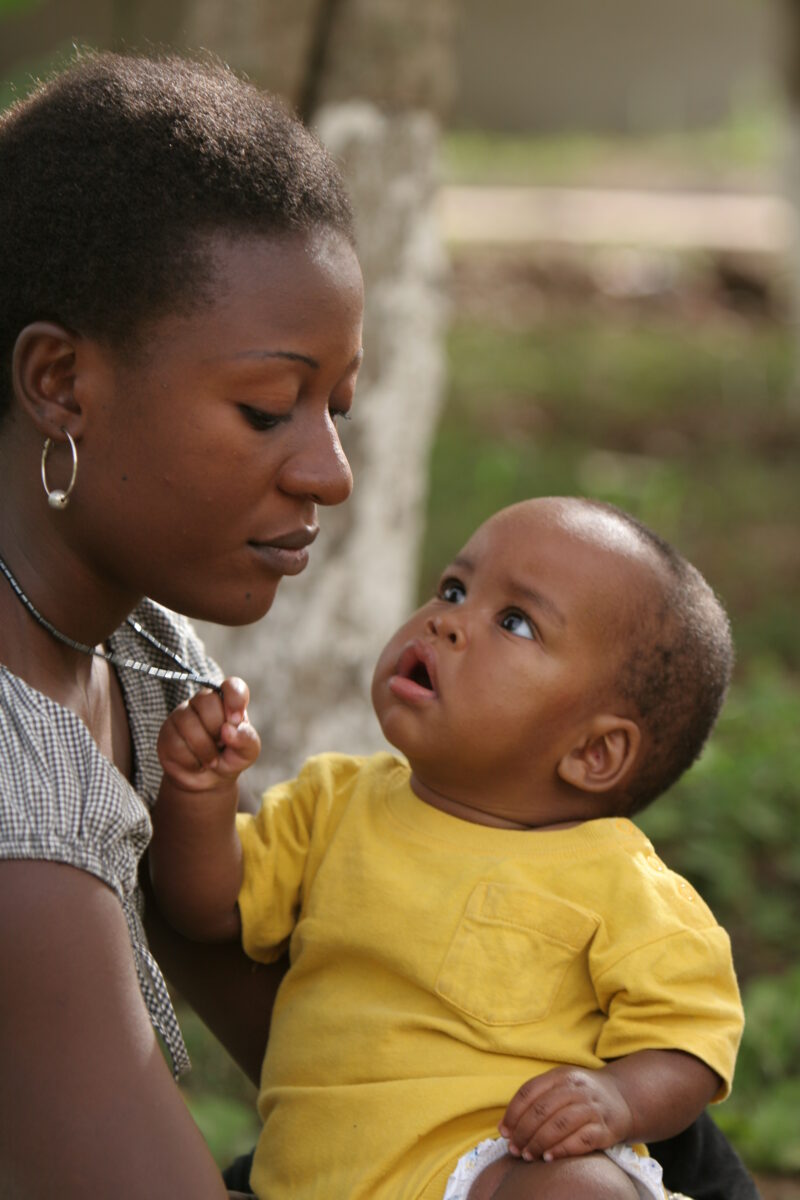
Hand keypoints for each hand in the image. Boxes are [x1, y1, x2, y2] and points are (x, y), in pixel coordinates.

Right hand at [157, 676, 260, 793]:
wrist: (207, 782)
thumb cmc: (230, 758)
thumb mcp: (247, 752)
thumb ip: (246, 739)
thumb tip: (228, 729)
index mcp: (227, 702)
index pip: (232, 686)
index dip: (234, 699)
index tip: (236, 719)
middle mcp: (202, 703)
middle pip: (207, 700)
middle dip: (217, 728)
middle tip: (221, 745)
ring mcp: (182, 715)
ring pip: (188, 722)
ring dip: (204, 749)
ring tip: (211, 761)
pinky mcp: (167, 733)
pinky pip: (176, 743)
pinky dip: (191, 761)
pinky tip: (196, 764)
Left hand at [499, 1065, 632, 1160]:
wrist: (622, 1098)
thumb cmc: (580, 1095)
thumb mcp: (559, 1086)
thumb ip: (534, 1101)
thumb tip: (505, 1127)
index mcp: (560, 1075)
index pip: (529, 1092)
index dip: (513, 1113)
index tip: (504, 1132)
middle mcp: (576, 1088)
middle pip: (542, 1110)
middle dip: (523, 1132)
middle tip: (514, 1149)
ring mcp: (592, 1108)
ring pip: (559, 1125)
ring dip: (539, 1143)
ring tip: (528, 1155)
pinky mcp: (606, 1128)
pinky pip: (581, 1140)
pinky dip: (562, 1149)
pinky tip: (549, 1158)